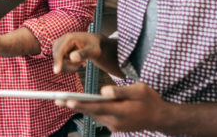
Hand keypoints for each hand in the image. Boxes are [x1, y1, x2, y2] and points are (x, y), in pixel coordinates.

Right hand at [52, 32, 103, 73]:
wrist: (94, 44)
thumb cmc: (94, 46)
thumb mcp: (93, 51)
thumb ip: (83, 54)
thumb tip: (71, 58)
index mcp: (69, 38)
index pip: (59, 51)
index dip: (57, 61)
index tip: (56, 72)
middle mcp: (62, 41)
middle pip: (57, 57)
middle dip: (69, 65)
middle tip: (84, 64)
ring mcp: (60, 47)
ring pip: (59, 62)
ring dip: (71, 67)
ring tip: (83, 63)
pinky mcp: (60, 53)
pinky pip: (60, 64)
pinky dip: (70, 67)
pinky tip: (78, 63)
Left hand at [55, 82, 173, 132]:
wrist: (160, 118)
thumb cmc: (150, 100)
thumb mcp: (139, 90)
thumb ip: (121, 90)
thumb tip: (104, 90)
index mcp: (121, 111)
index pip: (97, 107)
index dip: (81, 104)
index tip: (67, 100)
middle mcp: (115, 122)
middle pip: (90, 112)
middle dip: (72, 105)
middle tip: (55, 99)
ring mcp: (114, 126)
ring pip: (93, 115)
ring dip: (79, 108)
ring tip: (62, 100)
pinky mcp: (114, 127)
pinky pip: (99, 117)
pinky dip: (89, 111)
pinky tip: (78, 104)